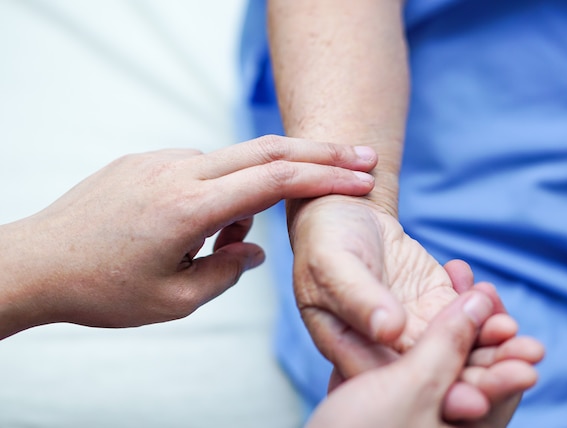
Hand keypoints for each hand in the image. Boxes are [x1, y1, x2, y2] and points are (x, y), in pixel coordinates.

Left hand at [0, 135, 377, 338]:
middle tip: (361, 159)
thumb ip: (227, 272)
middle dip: (321, 153)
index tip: (362, 179)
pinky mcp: (146, 160)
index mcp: (190, 207)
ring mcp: (160, 159)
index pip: (275, 179)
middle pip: (267, 149)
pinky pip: (201, 168)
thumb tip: (255, 250)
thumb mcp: (175, 300)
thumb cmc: (103, 290)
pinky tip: (193, 229)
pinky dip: (219, 193)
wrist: (37, 262)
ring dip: (252, 194)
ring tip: (219, 246)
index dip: (325, 177)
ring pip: (232, 163)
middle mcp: (178, 170)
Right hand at [288, 198, 542, 421]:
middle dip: (481, 377)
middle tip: (521, 372)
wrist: (345, 211)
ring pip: (459, 348)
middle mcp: (386, 347)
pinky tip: (494, 298)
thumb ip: (358, 299)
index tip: (473, 399)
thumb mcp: (332, 267)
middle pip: (436, 373)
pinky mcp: (435, 303)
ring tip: (519, 339)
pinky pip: (466, 315)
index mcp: (352, 349)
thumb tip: (389, 331)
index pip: (395, 383)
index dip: (434, 393)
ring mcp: (414, 327)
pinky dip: (485, 311)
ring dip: (493, 347)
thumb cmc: (325, 240)